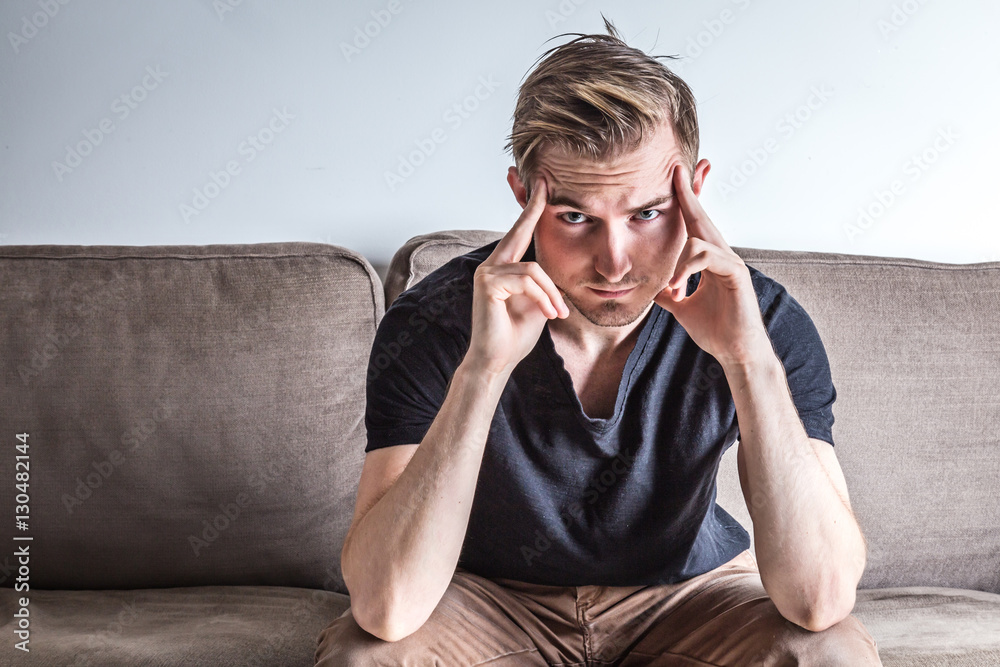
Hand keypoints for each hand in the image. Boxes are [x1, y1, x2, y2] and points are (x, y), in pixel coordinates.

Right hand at [466, 176, 568, 377]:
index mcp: (504, 267)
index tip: (542, 185)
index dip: (531, 209)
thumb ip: (543, 283)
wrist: (498, 361)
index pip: (520, 233)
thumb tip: (556, 267)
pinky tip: (548, 314)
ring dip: (552, 293)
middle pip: (519, 230)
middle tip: (546, 183)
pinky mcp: (487, 283)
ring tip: (558, 313)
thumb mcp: (539, 303)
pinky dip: (543, 297)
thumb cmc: (515, 335)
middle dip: (534, 207)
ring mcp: (487, 272)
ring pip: (533, 269)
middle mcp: (492, 264)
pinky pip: (527, 281)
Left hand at [653, 163, 771, 368]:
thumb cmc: (716, 330)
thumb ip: (669, 293)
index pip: (694, 224)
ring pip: (699, 240)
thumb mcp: (681, 307)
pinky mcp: (736, 273)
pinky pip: (707, 257)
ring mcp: (731, 262)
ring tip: (673, 290)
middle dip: (690, 193)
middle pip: (702, 218)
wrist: (735, 352)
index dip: (686, 200)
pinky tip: (678, 289)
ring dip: (678, 263)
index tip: (675, 176)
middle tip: (677, 169)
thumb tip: (652, 287)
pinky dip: (687, 270)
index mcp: (708, 260)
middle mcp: (721, 255)